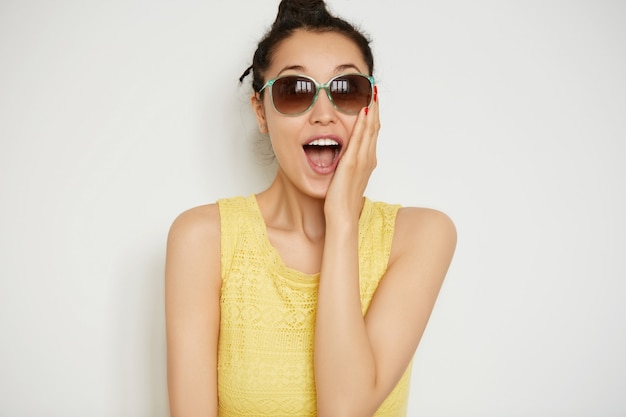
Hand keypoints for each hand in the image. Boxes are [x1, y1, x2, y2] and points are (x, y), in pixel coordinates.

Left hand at [324, 88, 379, 221]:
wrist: (342, 217)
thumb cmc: (341, 201)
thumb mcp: (345, 178)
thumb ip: (346, 165)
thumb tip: (341, 156)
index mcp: (367, 161)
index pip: (372, 133)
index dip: (373, 115)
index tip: (372, 100)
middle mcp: (368, 159)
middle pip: (374, 128)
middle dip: (374, 108)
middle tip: (373, 90)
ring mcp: (362, 161)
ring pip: (370, 130)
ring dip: (371, 111)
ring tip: (371, 94)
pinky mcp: (352, 164)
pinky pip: (359, 140)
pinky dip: (363, 124)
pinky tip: (362, 112)